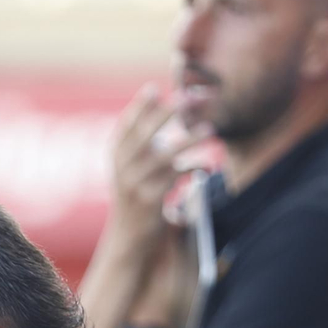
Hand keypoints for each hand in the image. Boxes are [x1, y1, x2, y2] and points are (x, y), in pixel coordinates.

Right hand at [105, 84, 212, 254]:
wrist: (128, 238)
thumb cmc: (136, 197)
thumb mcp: (132, 168)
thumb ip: (143, 142)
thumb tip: (158, 104)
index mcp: (116, 158)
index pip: (126, 126)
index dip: (139, 107)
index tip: (153, 88)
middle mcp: (122, 170)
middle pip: (145, 135)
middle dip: (166, 114)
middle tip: (187, 97)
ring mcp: (135, 185)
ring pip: (165, 157)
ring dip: (190, 141)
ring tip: (210, 129)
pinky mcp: (150, 201)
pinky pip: (176, 180)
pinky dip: (193, 171)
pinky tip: (206, 169)